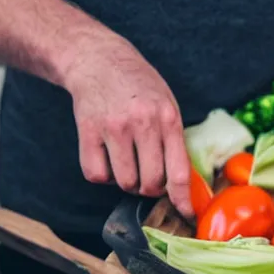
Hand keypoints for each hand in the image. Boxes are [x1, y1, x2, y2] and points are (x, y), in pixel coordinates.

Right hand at [64, 36, 193, 217]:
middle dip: (150, 188)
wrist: (98, 59)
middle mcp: (142, 123)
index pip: (178, 172)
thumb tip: (181, 184)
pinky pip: (96, 175)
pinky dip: (102, 175)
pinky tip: (107, 157)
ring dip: (126, 181)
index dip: (182, 200)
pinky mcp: (87, 131)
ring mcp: (113, 127)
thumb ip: (174, 140)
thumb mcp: (167, 104)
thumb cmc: (138, 86)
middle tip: (147, 175)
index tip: (186, 214)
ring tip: (126, 161)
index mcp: (168, 118)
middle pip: (150, 184)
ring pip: (124, 183)